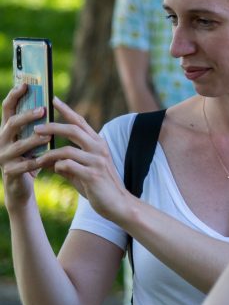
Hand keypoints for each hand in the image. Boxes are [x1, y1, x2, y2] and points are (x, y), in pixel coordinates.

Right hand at [0, 83, 49, 206]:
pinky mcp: (10, 171)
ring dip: (35, 139)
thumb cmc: (30, 156)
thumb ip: (36, 123)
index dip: (14, 95)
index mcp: (7, 129)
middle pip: (12, 124)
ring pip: (20, 145)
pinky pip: (26, 164)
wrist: (20, 185)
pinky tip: (50, 158)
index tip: (25, 84)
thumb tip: (50, 100)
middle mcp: (2, 140)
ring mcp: (4, 156)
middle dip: (26, 116)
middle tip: (42, 109)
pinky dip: (39, 161)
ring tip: (49, 135)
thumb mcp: (31, 138)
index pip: (7, 108)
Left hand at [33, 97, 132, 223]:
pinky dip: (57, 167)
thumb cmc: (98, 187)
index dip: (66, 110)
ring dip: (48, 153)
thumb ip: (67, 163)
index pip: (80, 122)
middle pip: (73, 129)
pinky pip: (68, 166)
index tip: (52, 99)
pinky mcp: (93, 174)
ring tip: (36, 158)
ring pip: (67, 149)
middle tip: (35, 128)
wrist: (117, 204)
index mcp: (98, 143)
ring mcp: (97, 161)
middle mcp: (99, 148)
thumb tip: (48, 159)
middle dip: (52, 127)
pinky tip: (52, 170)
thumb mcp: (81, 171)